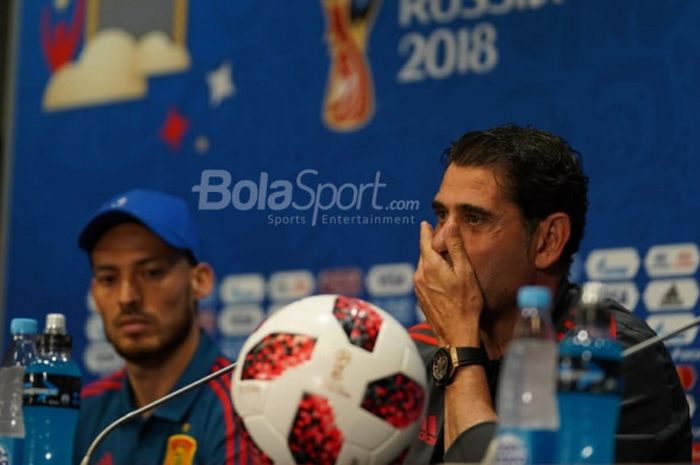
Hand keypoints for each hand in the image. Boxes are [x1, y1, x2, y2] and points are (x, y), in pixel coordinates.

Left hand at [413, 221, 482, 346]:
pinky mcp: (421, 298)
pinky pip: (424, 279)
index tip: (425, 224)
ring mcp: (419, 288)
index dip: (426, 231)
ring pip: (424, 267)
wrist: (456, 334)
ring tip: (444, 260)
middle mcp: (420, 275)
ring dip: (432, 261)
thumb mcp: (465, 271)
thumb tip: (450, 225)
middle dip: (431, 246)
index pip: (425, 241)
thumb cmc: (465, 304)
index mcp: (430, 266)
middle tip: (440, 240)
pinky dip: (431, 273)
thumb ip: (456, 247)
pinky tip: (442, 279)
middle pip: (424, 254)